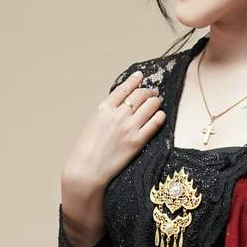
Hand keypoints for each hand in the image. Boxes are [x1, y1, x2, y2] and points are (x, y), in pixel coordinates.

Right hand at [61, 68, 165, 195]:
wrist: (87, 170)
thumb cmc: (85, 150)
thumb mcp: (92, 124)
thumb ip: (106, 113)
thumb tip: (120, 107)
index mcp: (103, 109)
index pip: (123, 89)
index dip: (134, 81)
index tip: (140, 76)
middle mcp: (118, 115)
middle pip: (139, 95)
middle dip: (148, 91)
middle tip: (153, 92)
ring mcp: (129, 127)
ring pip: (150, 106)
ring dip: (156, 101)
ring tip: (158, 101)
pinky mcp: (138, 141)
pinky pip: (155, 123)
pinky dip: (160, 116)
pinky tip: (161, 115)